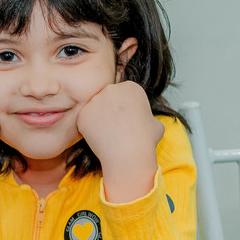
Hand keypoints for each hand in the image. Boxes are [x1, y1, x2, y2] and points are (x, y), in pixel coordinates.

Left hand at [77, 82, 163, 201]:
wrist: (129, 152)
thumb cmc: (146, 140)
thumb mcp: (156, 123)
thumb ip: (147, 116)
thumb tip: (145, 121)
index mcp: (131, 87)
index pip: (123, 95)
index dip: (125, 109)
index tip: (127, 121)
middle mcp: (112, 88)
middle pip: (107, 98)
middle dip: (109, 111)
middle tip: (114, 128)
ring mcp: (95, 100)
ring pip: (94, 109)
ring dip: (98, 119)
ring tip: (107, 135)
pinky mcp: (83, 113)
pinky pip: (84, 120)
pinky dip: (88, 129)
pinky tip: (98, 138)